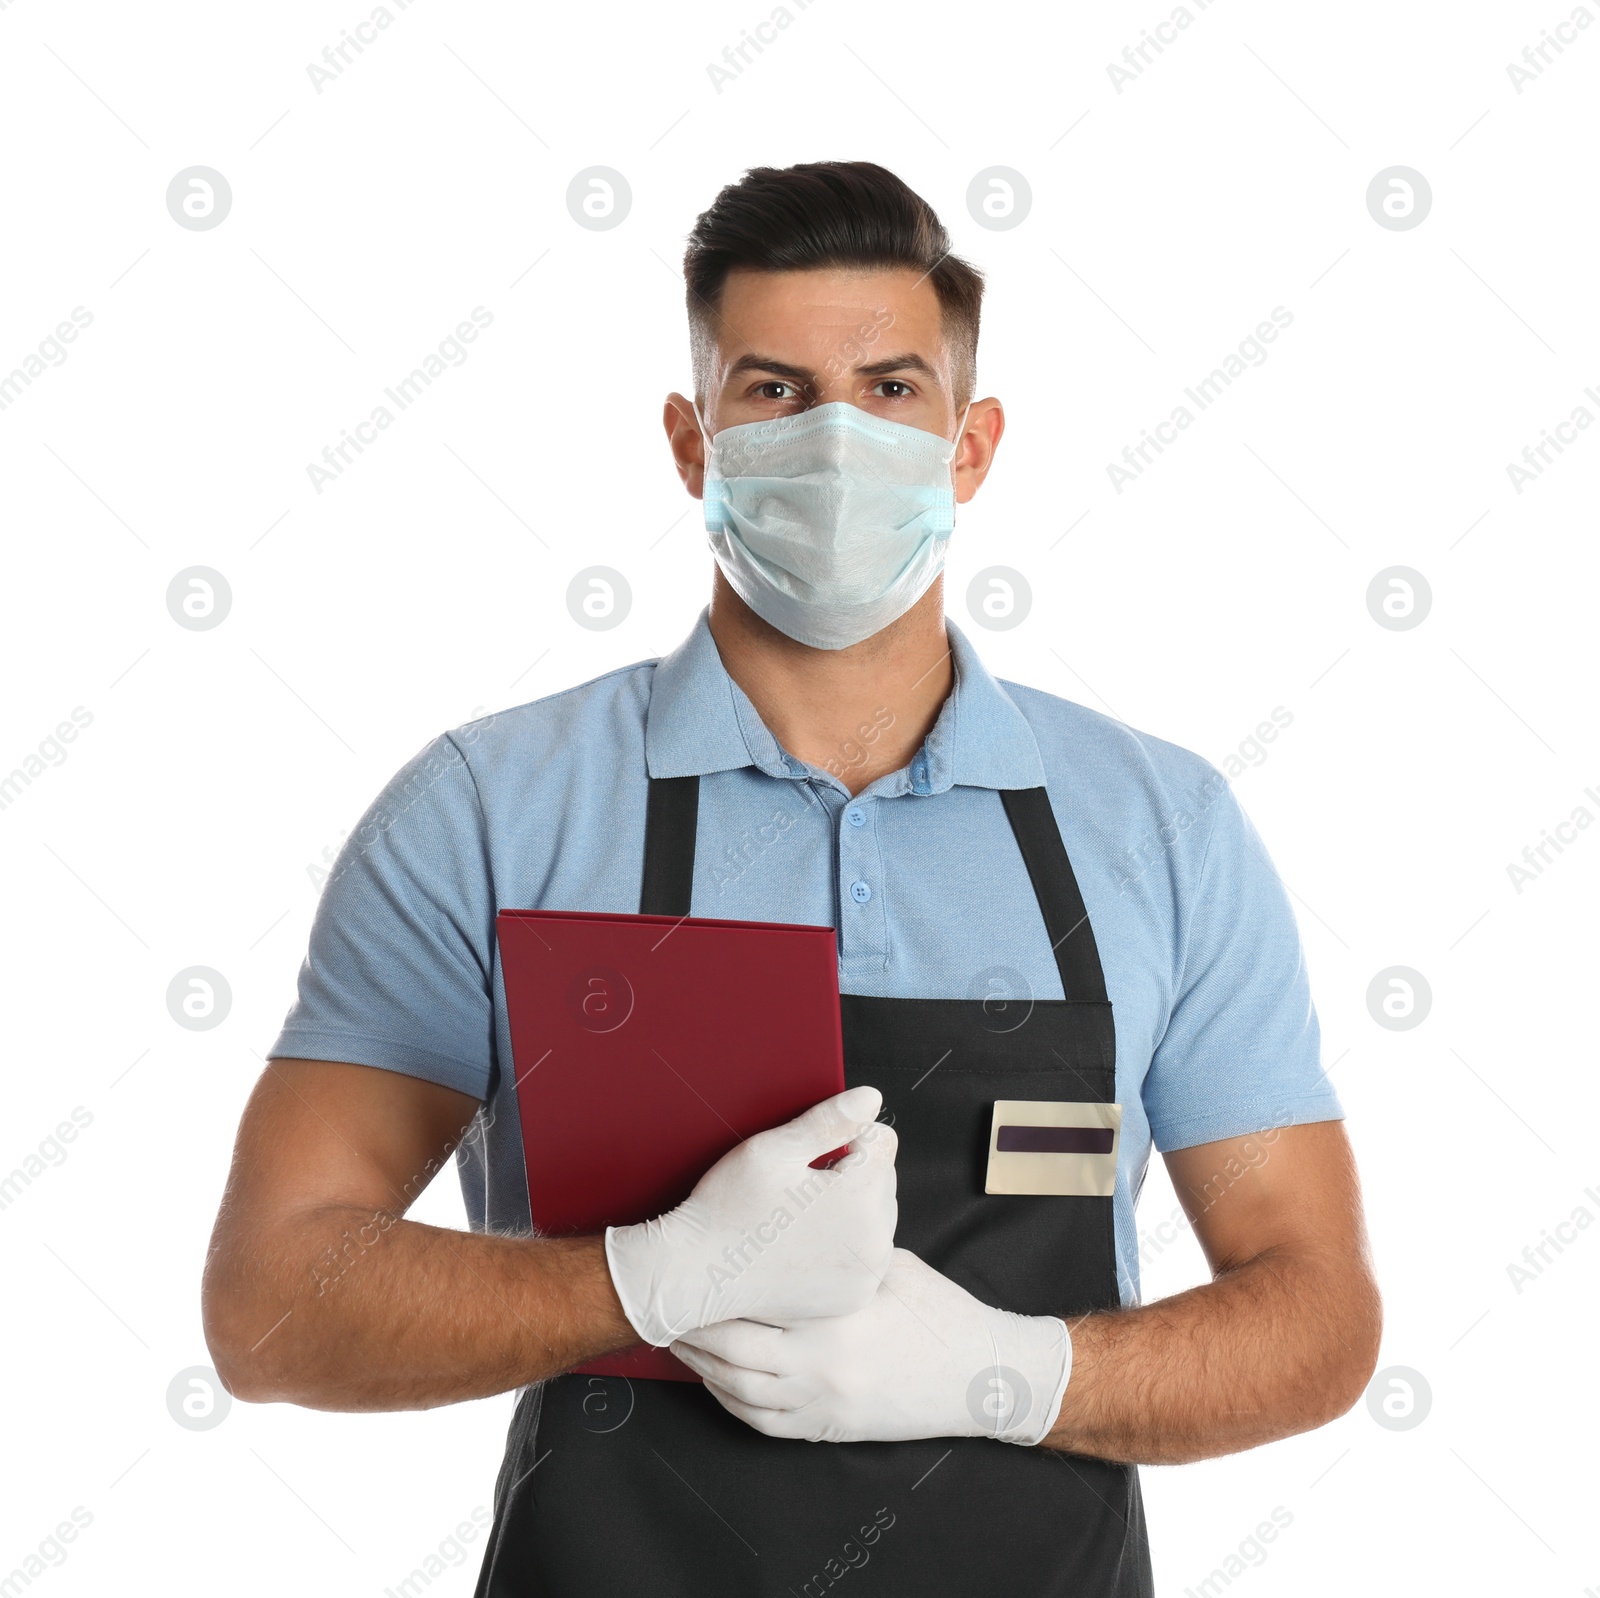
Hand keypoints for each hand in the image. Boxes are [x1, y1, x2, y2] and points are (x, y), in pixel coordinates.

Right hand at [604, 1086, 896, 1346]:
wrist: (696, 1272)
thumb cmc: (729, 1208)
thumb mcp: (773, 1150)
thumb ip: (828, 1121)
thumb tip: (872, 1098)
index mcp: (860, 1195)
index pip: (883, 1141)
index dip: (846, 1136)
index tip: (811, 1154)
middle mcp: (874, 1240)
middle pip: (883, 1180)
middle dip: (850, 1174)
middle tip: (798, 1187)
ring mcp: (865, 1274)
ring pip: (876, 1217)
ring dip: (850, 1209)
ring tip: (799, 1216)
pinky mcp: (853, 1298)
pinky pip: (863, 1255)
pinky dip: (843, 1246)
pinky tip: (804, 1244)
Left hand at [672, 1249, 1071, 1445]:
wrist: (981, 1377)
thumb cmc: (939, 1313)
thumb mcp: (887, 1266)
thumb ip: (838, 1252)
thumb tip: (796, 1222)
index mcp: (834, 1317)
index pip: (755, 1304)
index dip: (715, 1292)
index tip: (691, 1271)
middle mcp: (821, 1366)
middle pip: (734, 1352)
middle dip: (697, 1331)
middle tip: (668, 1309)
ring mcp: (823, 1404)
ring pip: (741, 1391)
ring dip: (703, 1367)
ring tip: (678, 1342)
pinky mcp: (830, 1428)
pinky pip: (764, 1422)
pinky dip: (731, 1402)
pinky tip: (716, 1382)